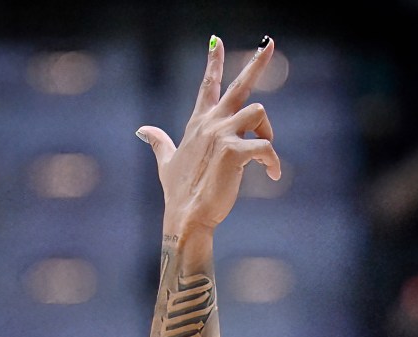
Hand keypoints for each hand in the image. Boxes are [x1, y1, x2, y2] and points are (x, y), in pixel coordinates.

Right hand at [136, 37, 281, 238]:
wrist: (185, 215)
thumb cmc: (178, 191)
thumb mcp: (165, 161)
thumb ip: (158, 142)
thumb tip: (143, 130)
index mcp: (199, 123)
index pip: (207, 85)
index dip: (212, 62)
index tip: (216, 40)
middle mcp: (212, 123)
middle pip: (239, 85)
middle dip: (256, 63)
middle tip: (270, 45)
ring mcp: (222, 135)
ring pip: (258, 111)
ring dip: (268, 131)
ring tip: (265, 156)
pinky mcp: (234, 153)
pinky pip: (265, 147)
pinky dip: (274, 160)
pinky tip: (273, 174)